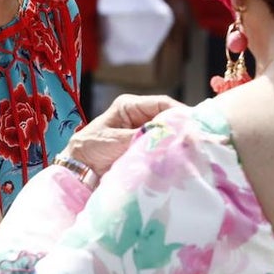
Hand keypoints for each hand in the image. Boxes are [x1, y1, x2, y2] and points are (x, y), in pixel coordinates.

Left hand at [64, 94, 182, 176]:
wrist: (78, 170)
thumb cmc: (90, 147)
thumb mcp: (115, 139)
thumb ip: (140, 136)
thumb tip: (166, 135)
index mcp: (130, 106)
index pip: (162, 103)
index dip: (180, 111)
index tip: (193, 123)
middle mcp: (140, 116)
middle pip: (168, 117)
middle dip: (181, 127)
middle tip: (195, 138)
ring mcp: (143, 132)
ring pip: (167, 132)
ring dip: (176, 140)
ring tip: (190, 148)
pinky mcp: (145, 148)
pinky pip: (161, 146)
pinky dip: (169, 151)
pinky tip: (179, 157)